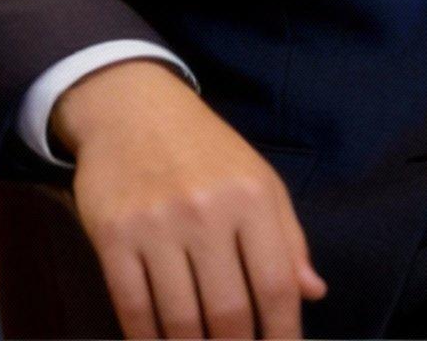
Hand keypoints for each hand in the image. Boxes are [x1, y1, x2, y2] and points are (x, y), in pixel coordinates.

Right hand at [53, 57, 327, 338]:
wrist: (133, 109)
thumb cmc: (207, 150)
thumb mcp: (259, 180)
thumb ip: (287, 239)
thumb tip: (313, 293)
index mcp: (252, 197)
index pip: (276, 286)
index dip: (281, 335)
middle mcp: (207, 211)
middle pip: (228, 312)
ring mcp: (157, 225)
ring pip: (179, 320)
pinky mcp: (113, 236)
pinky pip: (132, 309)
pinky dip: (146, 339)